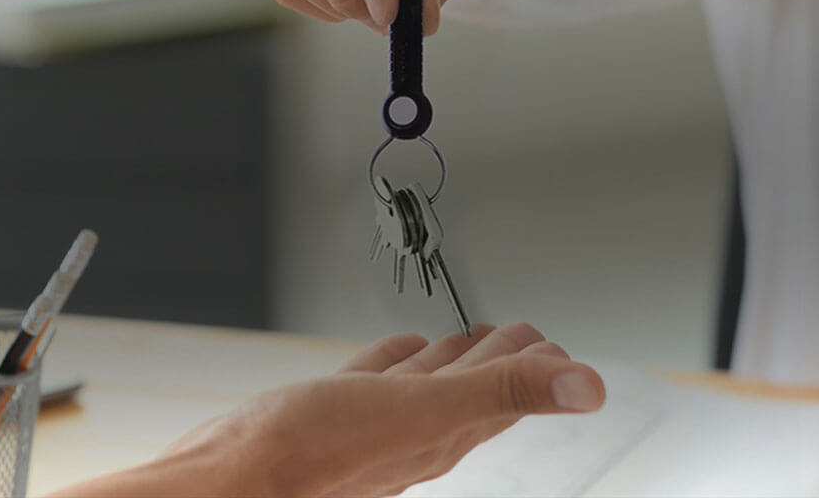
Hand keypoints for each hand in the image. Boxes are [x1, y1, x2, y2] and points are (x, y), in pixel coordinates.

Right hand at [50, 323, 603, 497]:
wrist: (230, 482)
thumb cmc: (312, 452)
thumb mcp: (422, 409)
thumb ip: (503, 390)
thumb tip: (588, 386)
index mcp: (445, 433)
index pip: (507, 396)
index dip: (537, 369)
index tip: (556, 346)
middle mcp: (414, 434)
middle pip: (473, 391)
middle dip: (502, 361)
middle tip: (523, 336)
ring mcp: (371, 427)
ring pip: (425, 386)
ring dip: (451, 362)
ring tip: (467, 340)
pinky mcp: (330, 418)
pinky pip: (375, 383)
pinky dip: (394, 363)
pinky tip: (395, 352)